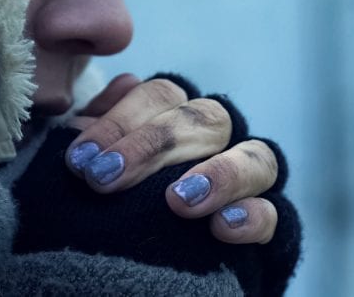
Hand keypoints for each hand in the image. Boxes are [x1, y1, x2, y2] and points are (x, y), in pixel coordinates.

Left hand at [65, 73, 280, 244]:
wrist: (153, 258)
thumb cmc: (122, 196)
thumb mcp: (105, 162)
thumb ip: (103, 135)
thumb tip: (105, 99)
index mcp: (179, 113)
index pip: (159, 96)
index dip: (119, 121)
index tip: (80, 159)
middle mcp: (220, 137)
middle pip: (204, 119)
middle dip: (152, 145)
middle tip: (106, 178)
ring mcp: (250, 177)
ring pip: (256, 157)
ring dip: (219, 174)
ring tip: (178, 200)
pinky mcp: (267, 222)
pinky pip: (273, 213)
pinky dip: (251, 217)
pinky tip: (221, 227)